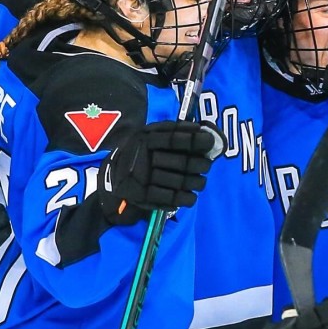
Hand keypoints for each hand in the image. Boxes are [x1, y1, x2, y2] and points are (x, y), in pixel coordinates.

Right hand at [98, 120, 224, 224]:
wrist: (118, 176)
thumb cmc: (143, 152)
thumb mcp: (153, 135)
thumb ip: (175, 131)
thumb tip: (202, 130)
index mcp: (145, 138)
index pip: (173, 138)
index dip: (193, 140)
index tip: (210, 141)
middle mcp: (142, 156)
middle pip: (180, 162)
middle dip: (199, 164)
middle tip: (207, 165)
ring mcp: (142, 178)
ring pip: (179, 181)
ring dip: (196, 182)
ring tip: (201, 182)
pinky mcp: (143, 196)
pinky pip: (171, 198)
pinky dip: (186, 198)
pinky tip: (192, 195)